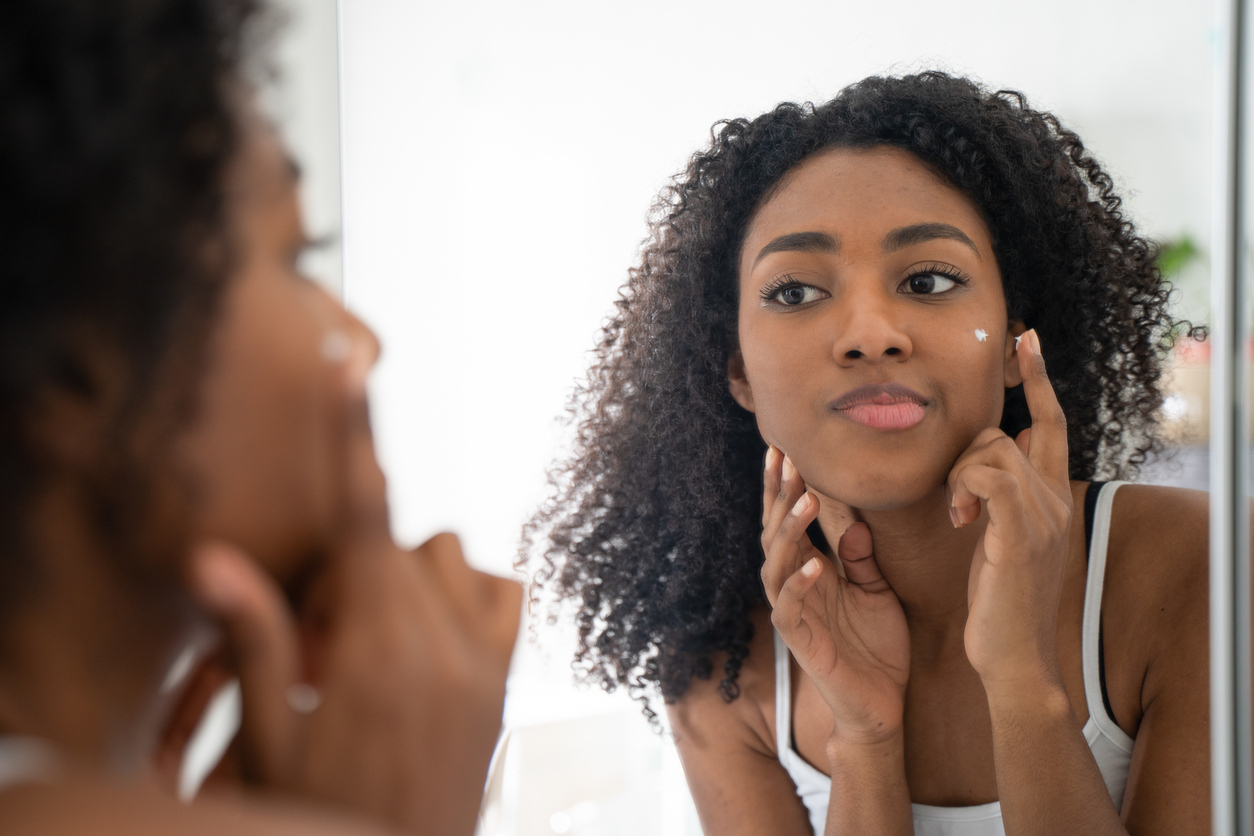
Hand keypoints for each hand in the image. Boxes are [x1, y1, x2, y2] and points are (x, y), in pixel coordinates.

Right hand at [187, 359, 521, 835]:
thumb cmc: (325, 814)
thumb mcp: (269, 740)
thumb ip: (254, 639)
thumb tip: (213, 557)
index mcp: (375, 651)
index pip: (362, 516)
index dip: (352, 432)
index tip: (349, 364)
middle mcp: (442, 646)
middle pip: (397, 540)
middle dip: (353, 568)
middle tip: (320, 643)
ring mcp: (485, 664)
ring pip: (452, 556)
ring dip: (407, 574)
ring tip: (370, 647)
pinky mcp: (506, 683)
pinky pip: (504, 590)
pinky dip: (468, 589)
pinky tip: (431, 633)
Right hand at [761, 446, 909, 745]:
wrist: (881, 704)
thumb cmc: (876, 647)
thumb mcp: (877, 591)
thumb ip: (862, 557)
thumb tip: (856, 522)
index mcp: (811, 568)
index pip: (790, 519)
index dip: (784, 486)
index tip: (785, 448)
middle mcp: (794, 584)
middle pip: (774, 531)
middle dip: (778, 495)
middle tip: (784, 458)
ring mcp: (793, 611)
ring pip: (775, 563)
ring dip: (788, 531)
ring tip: (804, 502)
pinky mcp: (800, 640)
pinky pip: (790, 607)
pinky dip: (799, 584)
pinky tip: (814, 564)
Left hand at [947, 328, 1072, 690]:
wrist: (1015, 660)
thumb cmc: (1001, 604)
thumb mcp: (1004, 539)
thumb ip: (1007, 494)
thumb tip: (1009, 445)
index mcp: (1053, 500)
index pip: (1051, 425)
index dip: (1040, 380)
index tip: (1027, 339)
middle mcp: (1056, 501)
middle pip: (1010, 432)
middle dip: (972, 450)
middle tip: (959, 498)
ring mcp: (1043, 516)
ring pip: (992, 449)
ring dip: (960, 477)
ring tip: (961, 518)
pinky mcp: (1021, 532)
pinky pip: (989, 476)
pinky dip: (965, 488)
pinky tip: (962, 521)